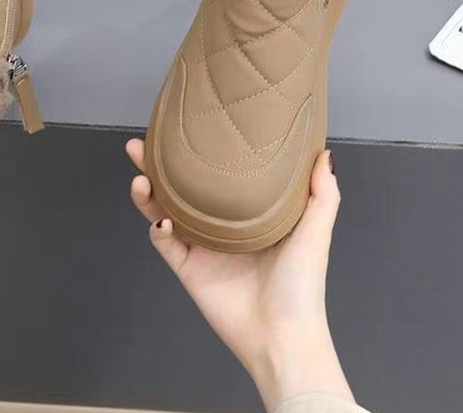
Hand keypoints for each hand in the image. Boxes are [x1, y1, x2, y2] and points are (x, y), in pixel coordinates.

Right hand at [127, 140, 353, 411]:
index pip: (213, 173)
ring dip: (148, 194)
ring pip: (163, 211)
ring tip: (141, 179)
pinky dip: (158, 229)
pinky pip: (164, 243)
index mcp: (245, 211)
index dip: (196, 151)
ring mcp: (200, 245)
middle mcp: (217, 223)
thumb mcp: (315, 232)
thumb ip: (322, 194)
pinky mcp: (187, 268)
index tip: (184, 126)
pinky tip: (162, 220)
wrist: (283, 335)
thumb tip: (324, 154)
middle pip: (178, 187)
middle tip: (139, 146)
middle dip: (155, 166)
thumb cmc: (302, 283)